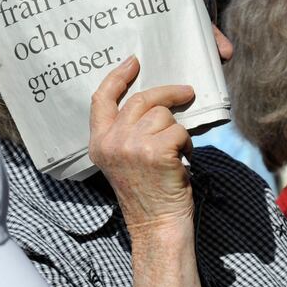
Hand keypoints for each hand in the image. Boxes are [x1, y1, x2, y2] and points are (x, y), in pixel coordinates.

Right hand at [89, 56, 195, 230]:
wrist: (157, 225)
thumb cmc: (148, 193)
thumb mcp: (124, 161)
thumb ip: (127, 133)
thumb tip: (153, 102)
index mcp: (99, 143)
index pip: (101, 99)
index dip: (118, 77)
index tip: (134, 61)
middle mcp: (111, 142)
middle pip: (142, 99)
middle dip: (168, 94)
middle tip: (187, 92)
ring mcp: (132, 145)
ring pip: (164, 115)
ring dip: (178, 130)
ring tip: (178, 152)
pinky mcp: (156, 151)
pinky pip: (180, 131)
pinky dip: (188, 144)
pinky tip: (184, 161)